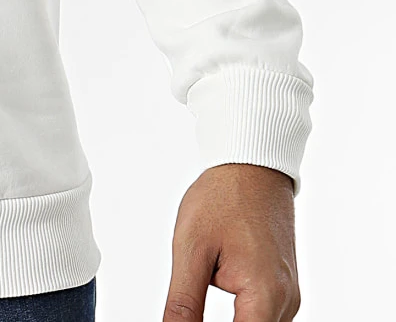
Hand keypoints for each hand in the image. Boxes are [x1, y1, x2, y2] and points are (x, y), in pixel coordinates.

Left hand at [163, 163, 298, 320]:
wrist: (252, 166)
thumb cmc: (222, 198)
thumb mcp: (191, 248)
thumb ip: (184, 301)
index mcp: (265, 295)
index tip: (187, 318)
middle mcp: (286, 302)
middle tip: (190, 301)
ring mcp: (288, 296)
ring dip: (232, 319)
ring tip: (203, 284)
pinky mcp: (284, 287)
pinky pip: (263, 314)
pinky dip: (241, 311)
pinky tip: (219, 283)